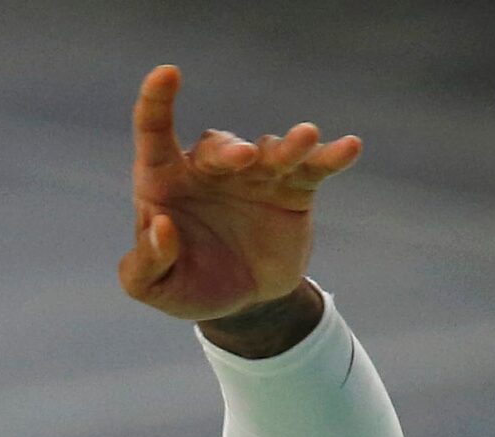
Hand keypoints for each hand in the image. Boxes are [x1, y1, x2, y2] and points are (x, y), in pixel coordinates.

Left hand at [118, 64, 359, 326]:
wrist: (243, 305)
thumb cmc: (188, 286)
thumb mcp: (152, 287)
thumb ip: (144, 264)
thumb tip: (161, 226)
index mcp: (166, 185)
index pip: (155, 136)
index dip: (157, 103)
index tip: (166, 73)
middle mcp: (211, 171)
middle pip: (217, 147)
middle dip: (230, 149)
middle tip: (245, 158)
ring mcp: (256, 175)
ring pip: (271, 149)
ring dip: (287, 145)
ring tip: (305, 139)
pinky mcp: (295, 188)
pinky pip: (315, 166)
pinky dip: (331, 155)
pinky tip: (349, 148)